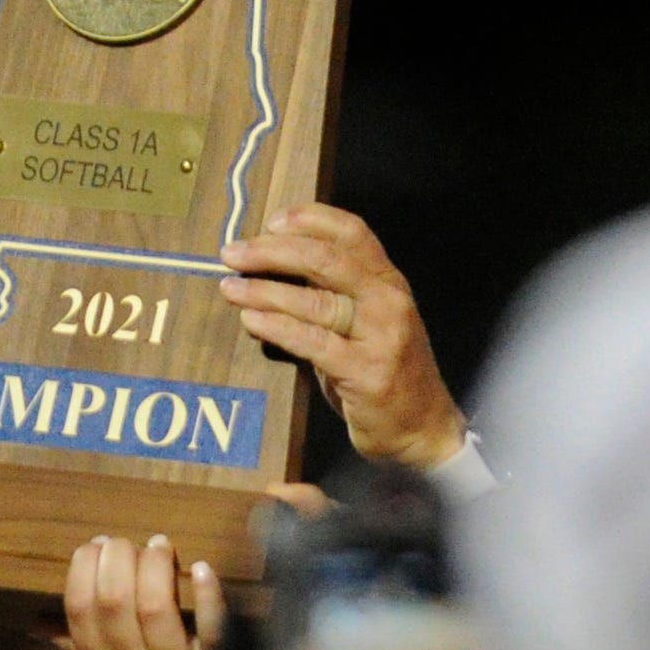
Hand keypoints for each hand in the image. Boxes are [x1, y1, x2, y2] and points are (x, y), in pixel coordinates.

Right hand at [64, 534, 226, 649]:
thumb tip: (38, 622)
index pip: (79, 615)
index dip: (83, 573)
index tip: (92, 548)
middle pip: (114, 605)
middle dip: (117, 561)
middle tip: (126, 541)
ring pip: (154, 611)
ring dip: (155, 570)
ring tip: (159, 546)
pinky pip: (210, 633)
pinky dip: (207, 598)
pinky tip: (201, 570)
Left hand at [219, 205, 466, 468]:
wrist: (420, 429)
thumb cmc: (379, 379)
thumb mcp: (357, 332)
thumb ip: (323, 307)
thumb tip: (267, 287)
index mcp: (387, 283)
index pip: (352, 233)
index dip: (312, 219)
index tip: (272, 220)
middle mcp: (388, 300)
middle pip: (327, 259)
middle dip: (274, 251)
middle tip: (233, 253)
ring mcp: (381, 334)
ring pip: (316, 300)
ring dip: (266, 290)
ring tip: (230, 286)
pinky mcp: (366, 371)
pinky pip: (314, 342)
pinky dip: (279, 327)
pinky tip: (250, 320)